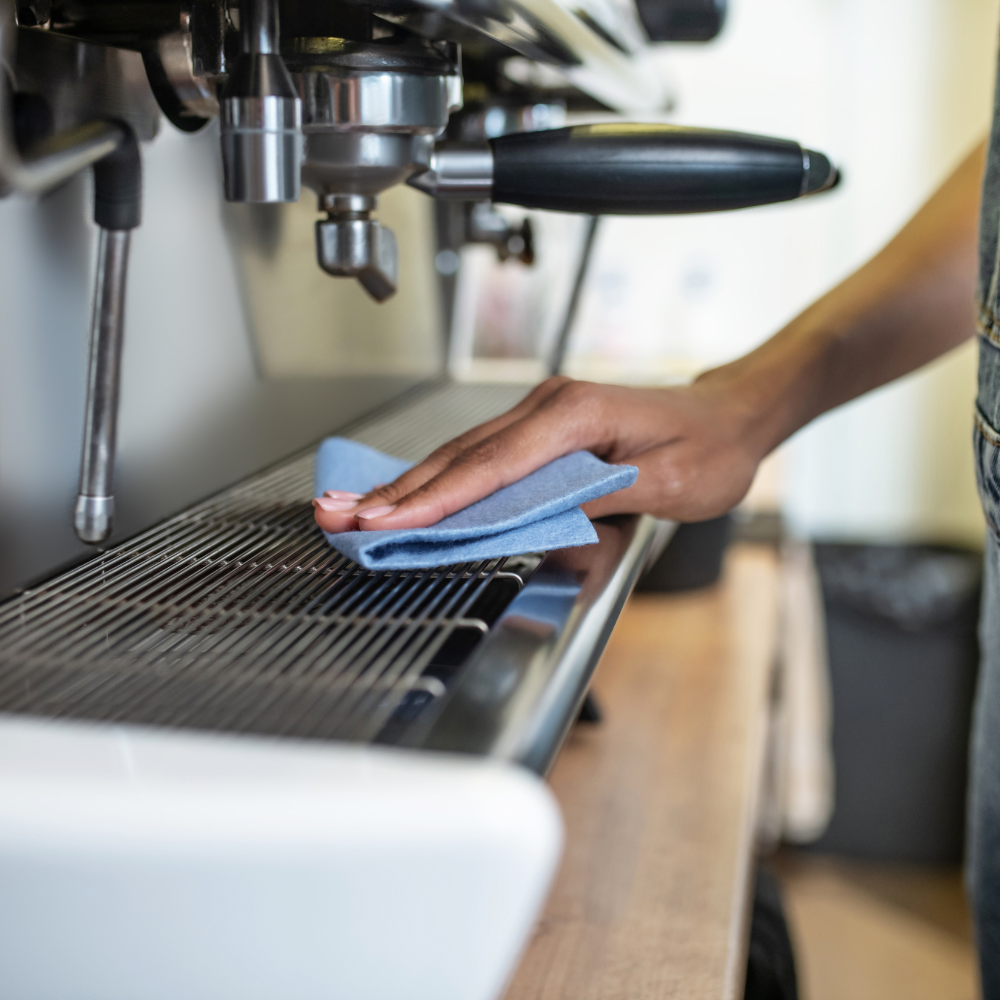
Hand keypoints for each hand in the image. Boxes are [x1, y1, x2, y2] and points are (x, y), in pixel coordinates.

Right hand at [312, 373, 770, 533]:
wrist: (727, 416)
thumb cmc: (710, 449)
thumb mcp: (674, 484)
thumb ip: (604, 498)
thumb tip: (542, 514)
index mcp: (578, 415)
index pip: (493, 465)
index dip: (438, 497)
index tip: (390, 521)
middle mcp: (550, 406)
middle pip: (463, 456)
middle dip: (401, 492)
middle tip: (345, 517)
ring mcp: (542, 413)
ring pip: (463, 454)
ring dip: (410, 485)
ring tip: (358, 508)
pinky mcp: (542, 428)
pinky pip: (481, 456)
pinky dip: (441, 479)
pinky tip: (410, 494)